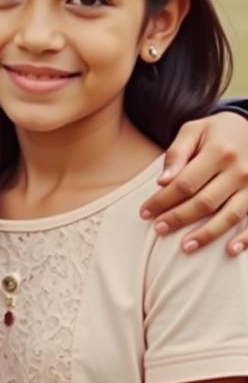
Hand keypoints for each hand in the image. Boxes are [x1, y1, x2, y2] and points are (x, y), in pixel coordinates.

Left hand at [139, 111, 247, 255]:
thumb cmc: (216, 131)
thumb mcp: (193, 131)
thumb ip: (176, 154)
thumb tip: (162, 181)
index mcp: (218, 153)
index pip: (185, 183)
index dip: (163, 200)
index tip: (145, 212)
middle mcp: (239, 171)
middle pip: (205, 202)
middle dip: (178, 218)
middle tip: (158, 229)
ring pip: (229, 216)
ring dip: (206, 234)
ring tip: (185, 247)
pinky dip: (245, 238)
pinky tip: (230, 251)